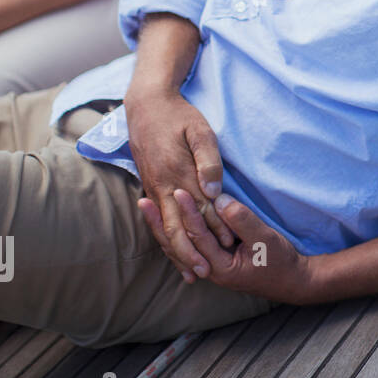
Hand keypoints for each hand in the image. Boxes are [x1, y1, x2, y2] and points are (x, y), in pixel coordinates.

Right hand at [124, 88, 233, 281]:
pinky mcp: (150, 185)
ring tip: (190, 272)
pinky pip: (157, 219)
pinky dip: (165, 237)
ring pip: (164, 227)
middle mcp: (163, 184)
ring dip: (177, 251)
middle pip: (177, 226)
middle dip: (191, 251)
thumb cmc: (180, 116)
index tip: (231, 247)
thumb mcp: (200, 131)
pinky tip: (173, 250)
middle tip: (206, 272)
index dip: (215, 229)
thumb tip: (213, 191)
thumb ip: (209, 161)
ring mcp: (154, 186)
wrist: (146, 105)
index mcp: (178, 172)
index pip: (200, 208)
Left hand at [138, 190, 313, 303]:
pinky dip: (176, 232)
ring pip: (179, 246)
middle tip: (144, 201)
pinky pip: (189, 245)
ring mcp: (210, 266)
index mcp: (220, 267)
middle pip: (178, 245)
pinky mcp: (214, 260)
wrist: (292, 280)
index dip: (188, 212)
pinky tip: (167, 220)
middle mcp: (209, 269)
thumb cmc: (279, 260)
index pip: (197, 236)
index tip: (178, 190)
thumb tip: (219, 201)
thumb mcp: (264, 239)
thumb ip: (242, 220)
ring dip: (163, 227)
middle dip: (160, 223)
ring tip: (147, 208)